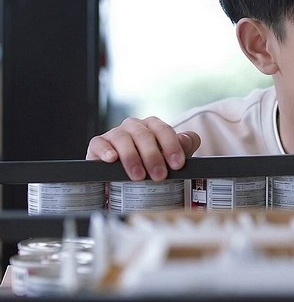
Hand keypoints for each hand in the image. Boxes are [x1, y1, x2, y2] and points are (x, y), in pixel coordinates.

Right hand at [86, 116, 200, 180]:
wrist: (124, 175)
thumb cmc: (151, 163)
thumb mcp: (170, 157)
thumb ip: (184, 146)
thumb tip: (187, 139)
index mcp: (153, 126)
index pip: (164, 130)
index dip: (172, 146)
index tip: (177, 164)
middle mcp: (134, 126)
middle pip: (144, 135)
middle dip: (153, 156)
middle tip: (159, 175)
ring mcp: (115, 134)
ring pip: (123, 138)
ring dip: (132, 157)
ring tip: (138, 176)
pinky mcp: (98, 144)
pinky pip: (100, 143)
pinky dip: (106, 151)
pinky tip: (112, 159)